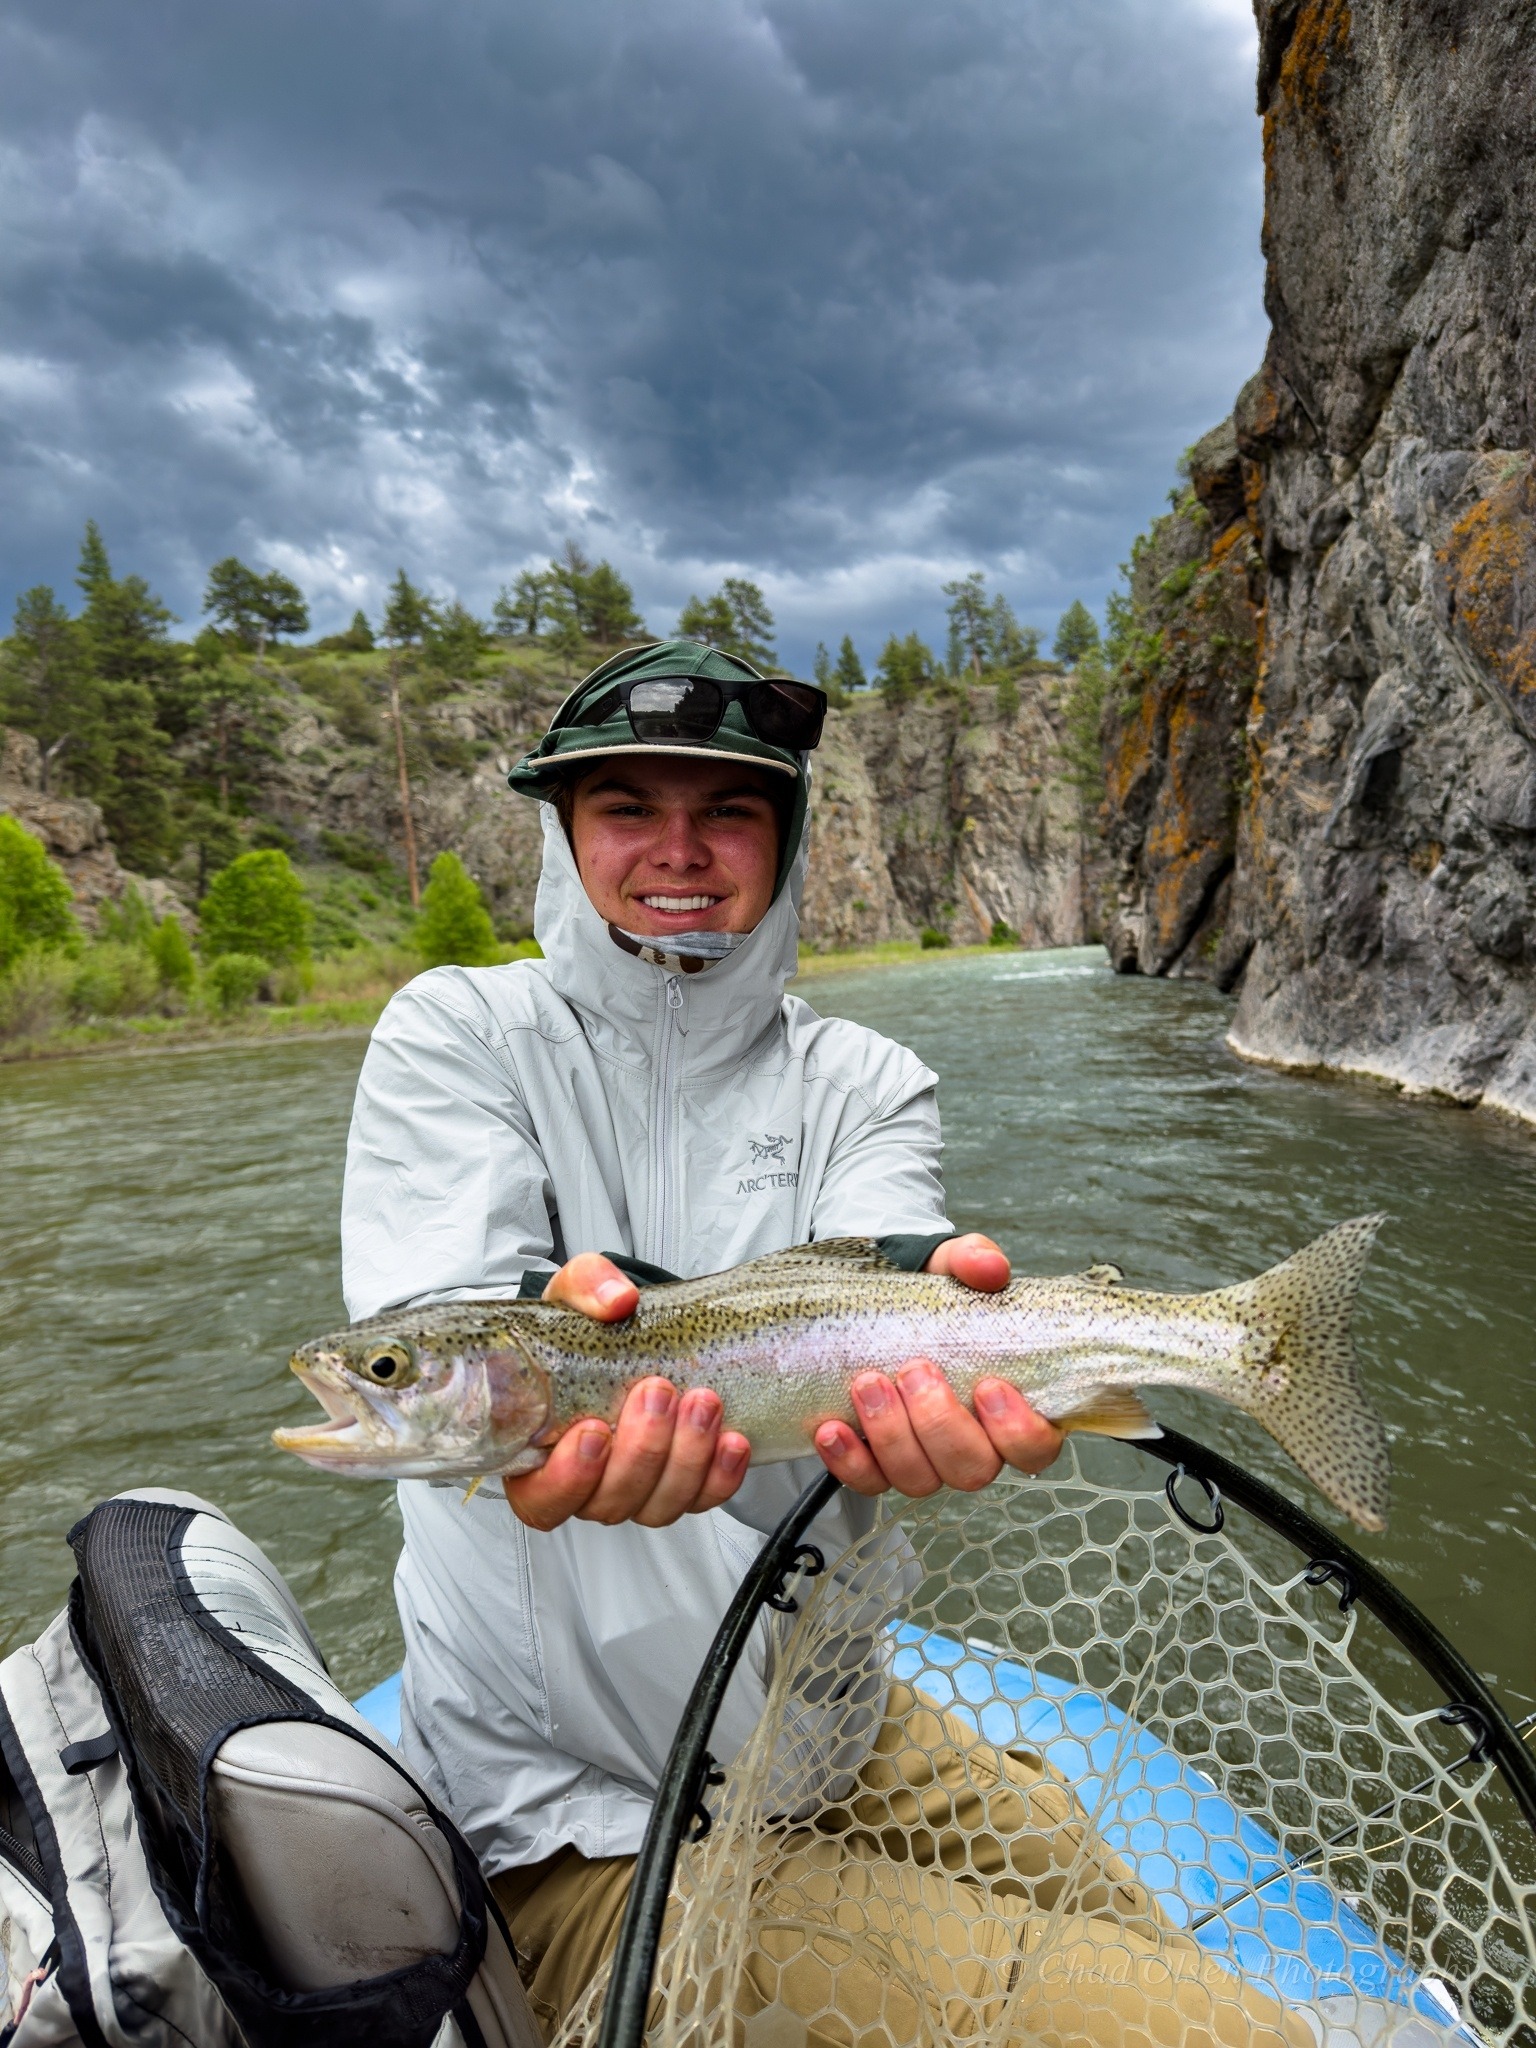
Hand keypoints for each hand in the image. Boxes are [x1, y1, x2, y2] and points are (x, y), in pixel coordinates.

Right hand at [503, 1254, 749, 1530]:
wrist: (632, 1331)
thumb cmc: (588, 1325)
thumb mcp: (575, 1293)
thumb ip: (586, 1287)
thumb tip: (617, 1301)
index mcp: (538, 1452)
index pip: (541, 1498)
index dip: (567, 1479)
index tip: (592, 1430)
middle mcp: (586, 1483)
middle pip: (610, 1501)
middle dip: (641, 1450)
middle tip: (658, 1391)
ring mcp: (635, 1490)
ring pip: (658, 1505)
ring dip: (685, 1459)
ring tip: (702, 1403)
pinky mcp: (681, 1486)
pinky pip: (702, 1498)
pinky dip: (720, 1476)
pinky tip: (732, 1441)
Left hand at [812, 1233, 1063, 1496]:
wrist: (874, 1304)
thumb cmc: (930, 1297)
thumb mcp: (951, 1268)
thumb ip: (973, 1261)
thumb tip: (989, 1267)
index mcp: (1009, 1407)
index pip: (1034, 1447)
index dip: (1018, 1432)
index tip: (988, 1386)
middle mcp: (972, 1444)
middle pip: (973, 1469)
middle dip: (940, 1424)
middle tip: (915, 1370)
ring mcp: (925, 1460)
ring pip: (920, 1480)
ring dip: (891, 1436)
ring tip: (867, 1383)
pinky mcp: (877, 1465)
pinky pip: (868, 1481)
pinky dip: (849, 1461)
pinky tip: (831, 1428)